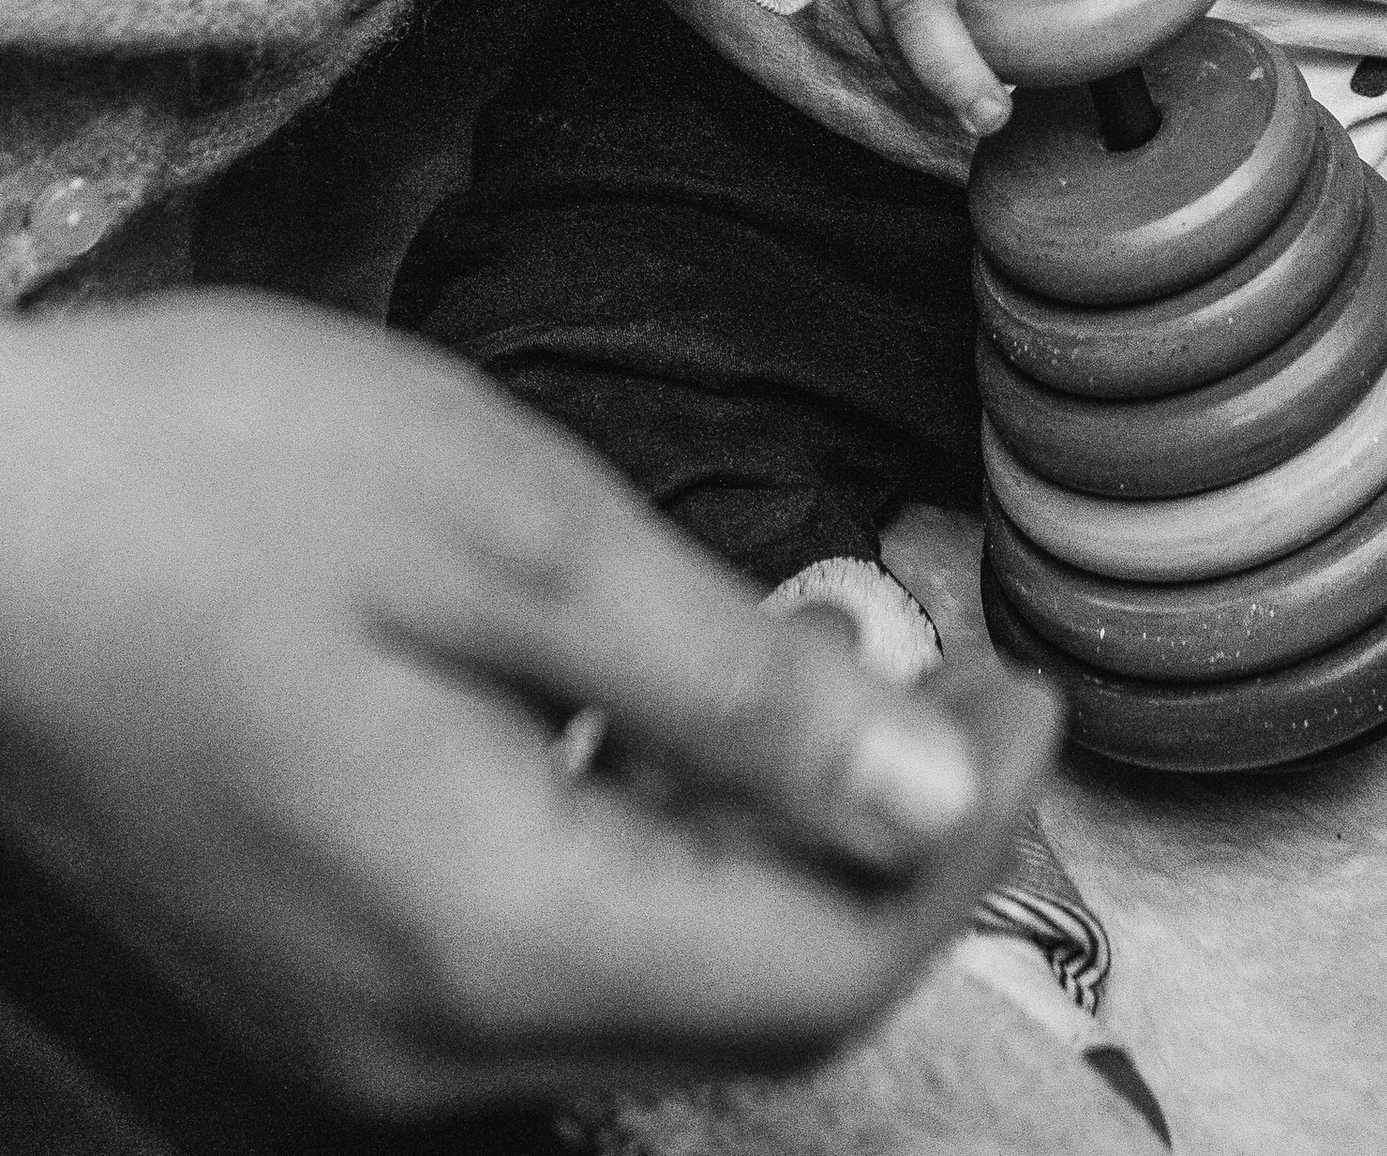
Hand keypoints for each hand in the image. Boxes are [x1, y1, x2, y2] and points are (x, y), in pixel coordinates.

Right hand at [0, 296, 1055, 1116]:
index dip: (965, 842)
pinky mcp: (309, 978)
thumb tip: (932, 789)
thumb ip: (732, 687)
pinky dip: (654, 860)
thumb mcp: (512, 531)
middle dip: (897, 857)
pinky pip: (540, 969)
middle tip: (967, 683)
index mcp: (494, 935)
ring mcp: (354, 1029)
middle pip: (752, 1010)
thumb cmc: (214, 482)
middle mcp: (427, 1042)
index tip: (1034, 690)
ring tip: (843, 676)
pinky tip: (663, 721)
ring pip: (652, 997)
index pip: (825, 969)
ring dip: (780, 858)